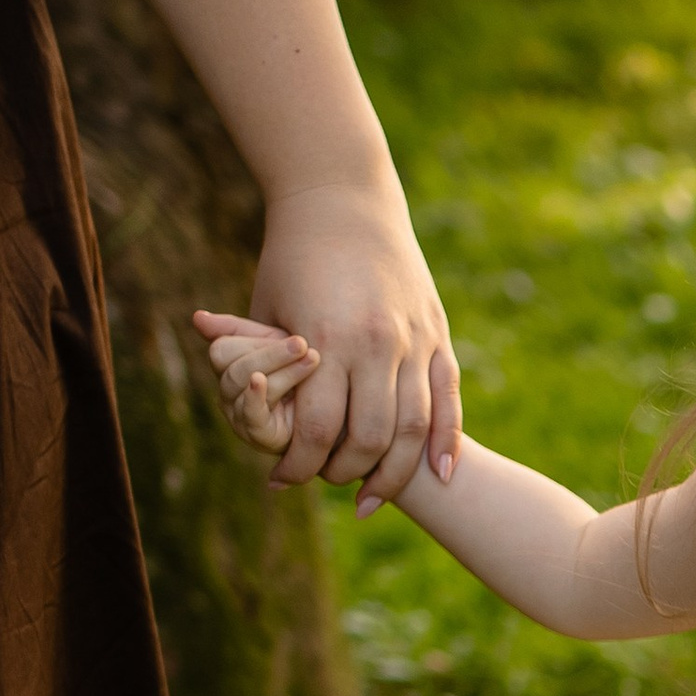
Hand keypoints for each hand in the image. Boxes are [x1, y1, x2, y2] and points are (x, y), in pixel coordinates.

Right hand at [197, 310, 318, 456]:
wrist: (333, 409)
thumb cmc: (301, 369)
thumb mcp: (274, 342)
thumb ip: (238, 329)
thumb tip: (196, 317)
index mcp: (229, 368)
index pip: (222, 349)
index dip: (252, 340)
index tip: (290, 333)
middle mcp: (229, 394)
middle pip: (234, 368)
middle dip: (271, 354)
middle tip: (303, 343)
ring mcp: (240, 417)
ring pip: (245, 385)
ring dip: (283, 371)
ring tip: (313, 359)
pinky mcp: (258, 437)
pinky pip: (250, 414)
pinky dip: (255, 396)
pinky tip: (263, 380)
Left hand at [233, 179, 460, 512]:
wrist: (342, 199)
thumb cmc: (292, 257)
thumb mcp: (264, 309)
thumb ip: (257, 365)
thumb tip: (246, 419)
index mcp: (326, 338)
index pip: (317, 429)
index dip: (299, 466)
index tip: (283, 481)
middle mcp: (375, 342)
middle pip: (368, 438)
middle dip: (345, 473)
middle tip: (326, 483)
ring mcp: (413, 338)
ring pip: (413, 428)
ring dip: (394, 472)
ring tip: (373, 496)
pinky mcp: (437, 334)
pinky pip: (448, 400)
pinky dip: (446, 443)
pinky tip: (439, 475)